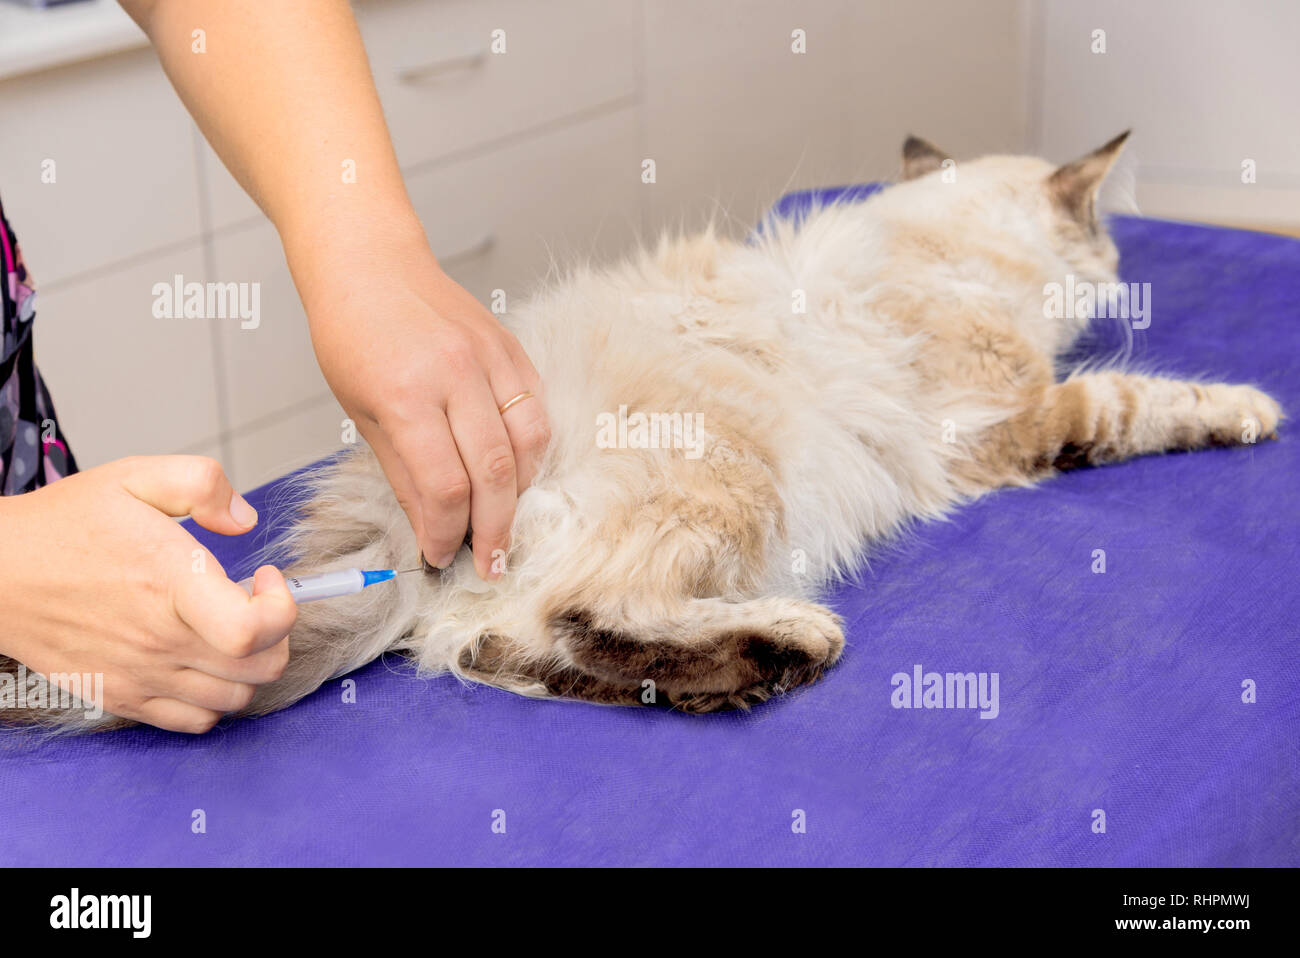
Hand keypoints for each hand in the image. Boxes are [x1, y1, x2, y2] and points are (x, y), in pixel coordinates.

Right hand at [0, 456, 296, 732]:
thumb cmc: (64, 526)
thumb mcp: (134, 477)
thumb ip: (202, 485)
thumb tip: (245, 519)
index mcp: (170, 584)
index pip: (252, 629)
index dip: (281, 605)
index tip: (264, 576)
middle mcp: (161, 639)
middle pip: (260, 668)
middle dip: (276, 632)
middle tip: (249, 601)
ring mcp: (142, 675)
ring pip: (235, 698)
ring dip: (249, 665)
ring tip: (226, 628)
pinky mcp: (124, 697)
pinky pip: (195, 721)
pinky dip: (215, 699)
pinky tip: (201, 660)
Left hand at [300, 232, 550, 579]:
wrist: (371, 264)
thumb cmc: (353, 334)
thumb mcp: (362, 413)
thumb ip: (404, 475)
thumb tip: (433, 531)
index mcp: (405, 395)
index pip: (444, 486)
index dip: (446, 532)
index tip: (441, 555)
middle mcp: (455, 375)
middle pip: (494, 472)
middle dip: (495, 529)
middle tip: (490, 563)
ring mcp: (490, 358)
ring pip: (529, 444)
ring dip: (521, 493)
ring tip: (504, 521)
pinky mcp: (512, 349)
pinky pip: (537, 411)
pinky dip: (533, 451)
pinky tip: (516, 473)